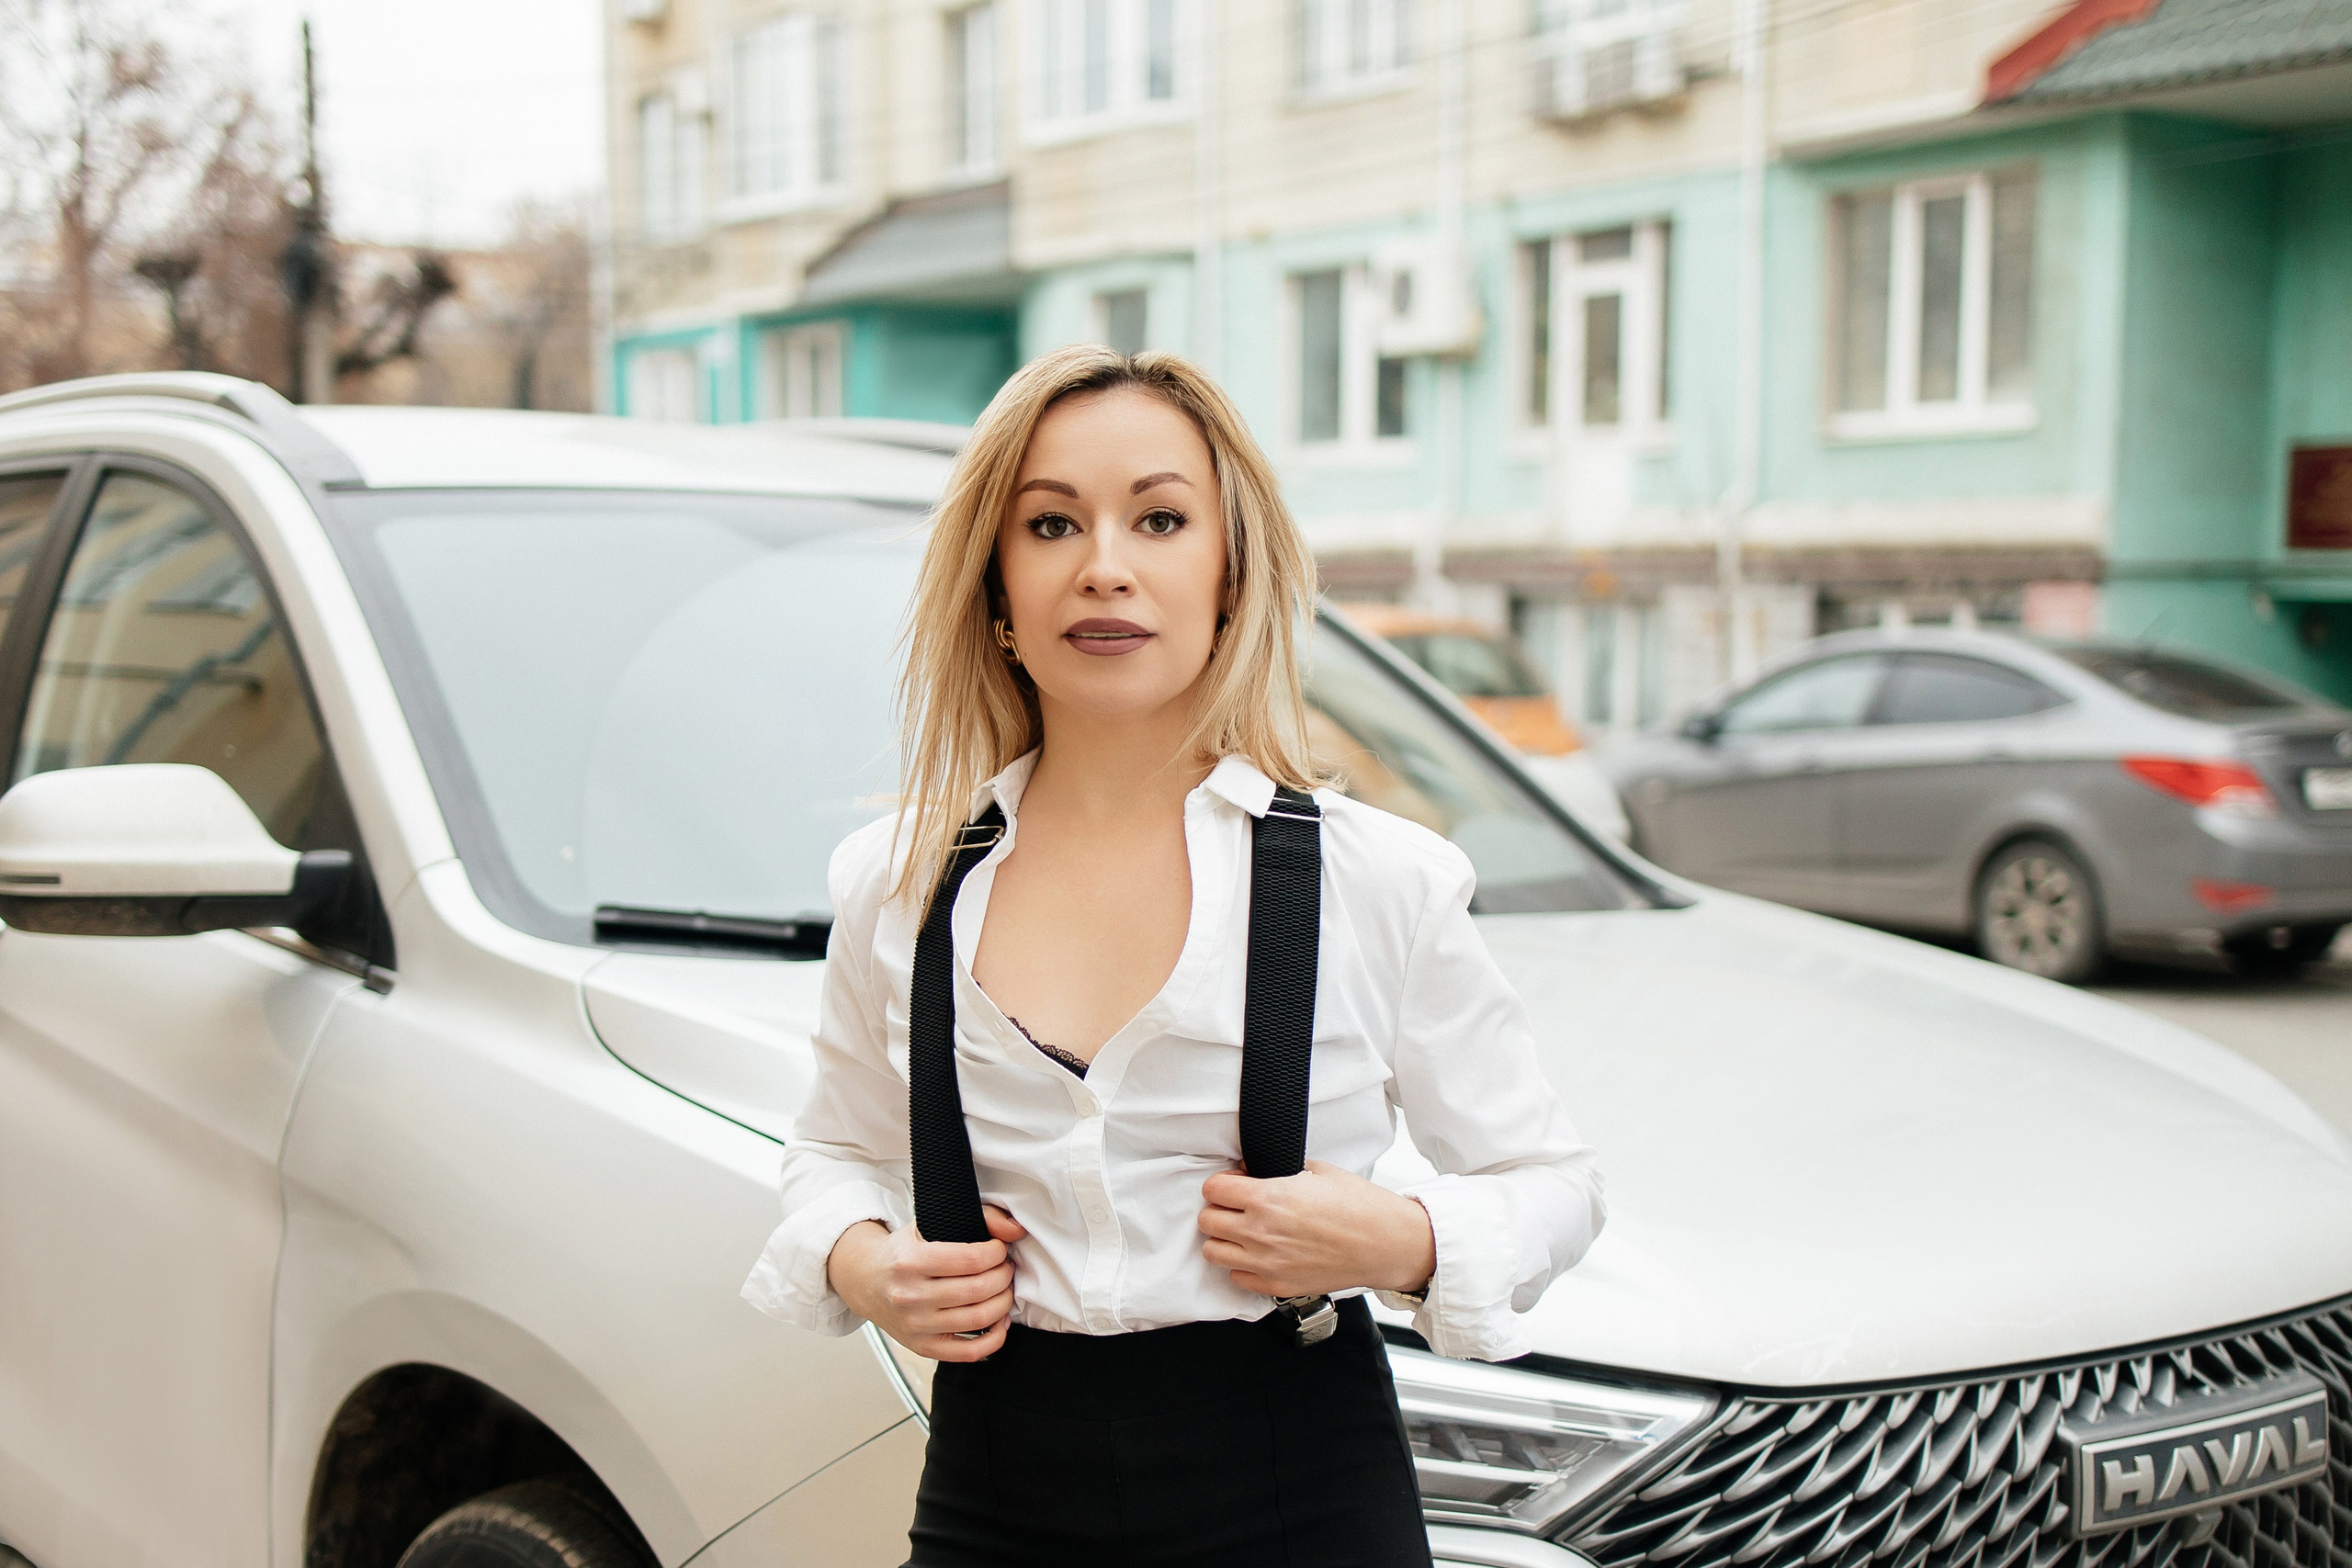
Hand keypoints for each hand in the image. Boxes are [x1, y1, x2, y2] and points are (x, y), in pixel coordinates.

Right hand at [827, 1205, 1028, 1361]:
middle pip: (978, 1289)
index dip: (996, 1252)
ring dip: (1003, 1302)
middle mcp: (910, 1296)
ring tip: (1003, 1288)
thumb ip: (977, 1217)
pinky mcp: (923, 1347)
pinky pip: (969, 1352)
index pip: (970, 1259)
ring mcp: (916, 1326)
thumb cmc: (902, 1252)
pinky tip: (998, 1321)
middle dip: (1003, 1275)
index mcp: (910, 1261)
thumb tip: (1015, 1229)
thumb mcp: (927, 1223)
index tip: (999, 1248)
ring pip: (979, 1318)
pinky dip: (994, 1338)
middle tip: (1005, 1267)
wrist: (865, 1281)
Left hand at [1197, 1160, 1434, 1299]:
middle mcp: (1261, 1232)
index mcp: (1269, 1198)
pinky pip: (1237, 1278)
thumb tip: (1250, 1170)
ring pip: (1213, 1252)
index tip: (1231, 1185)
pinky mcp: (1277, 1286)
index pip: (1213, 1189)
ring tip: (1243, 1232)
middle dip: (1219, 1210)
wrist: (1387, 1244)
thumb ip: (1277, 1169)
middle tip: (1236, 1207)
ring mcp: (1267, 1263)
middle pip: (1207, 1221)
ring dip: (1224, 1239)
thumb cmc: (1360, 1206)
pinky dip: (1242, 1266)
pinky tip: (1259, 1254)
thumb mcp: (1318, 1171)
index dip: (1222, 1184)